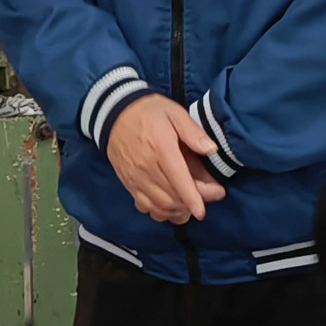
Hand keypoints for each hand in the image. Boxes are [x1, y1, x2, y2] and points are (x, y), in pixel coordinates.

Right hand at [105, 94, 225, 224]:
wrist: (114, 113)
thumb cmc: (148, 112)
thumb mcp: (174, 113)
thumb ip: (193, 132)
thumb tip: (211, 149)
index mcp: (161, 149)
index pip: (179, 181)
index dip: (193, 199)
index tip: (203, 211)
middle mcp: (147, 168)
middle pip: (173, 197)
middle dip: (193, 204)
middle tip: (211, 197)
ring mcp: (136, 178)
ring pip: (160, 206)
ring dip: (178, 211)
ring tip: (193, 205)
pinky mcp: (129, 184)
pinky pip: (145, 206)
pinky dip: (161, 212)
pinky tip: (172, 208)